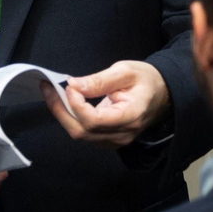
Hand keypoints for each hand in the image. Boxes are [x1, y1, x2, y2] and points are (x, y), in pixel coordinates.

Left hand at [43, 60, 169, 146]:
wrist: (164, 93)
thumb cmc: (147, 79)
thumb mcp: (125, 72)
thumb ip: (99, 80)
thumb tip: (73, 85)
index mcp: (130, 117)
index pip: (94, 121)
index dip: (76, 105)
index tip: (69, 86)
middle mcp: (122, 134)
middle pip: (82, 131)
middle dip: (60, 110)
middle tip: (48, 88)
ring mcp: (115, 140)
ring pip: (80, 134)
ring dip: (63, 114)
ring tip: (53, 93)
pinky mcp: (109, 138)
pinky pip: (85, 133)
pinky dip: (71, 118)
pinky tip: (65, 102)